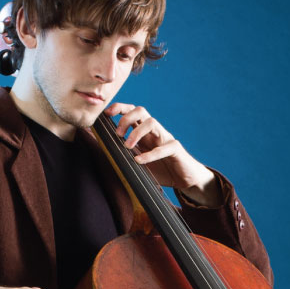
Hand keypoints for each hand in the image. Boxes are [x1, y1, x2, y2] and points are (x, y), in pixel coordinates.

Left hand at [105, 102, 222, 206]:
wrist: (185, 179)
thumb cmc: (161, 170)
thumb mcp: (139, 163)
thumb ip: (125, 157)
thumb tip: (104, 152)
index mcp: (145, 133)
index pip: (132, 112)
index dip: (119, 108)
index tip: (106, 114)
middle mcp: (155, 132)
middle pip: (141, 111)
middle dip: (126, 118)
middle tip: (118, 134)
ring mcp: (166, 139)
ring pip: (152, 122)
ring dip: (136, 132)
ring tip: (128, 146)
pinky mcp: (176, 149)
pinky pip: (164, 147)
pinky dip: (150, 154)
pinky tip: (140, 161)